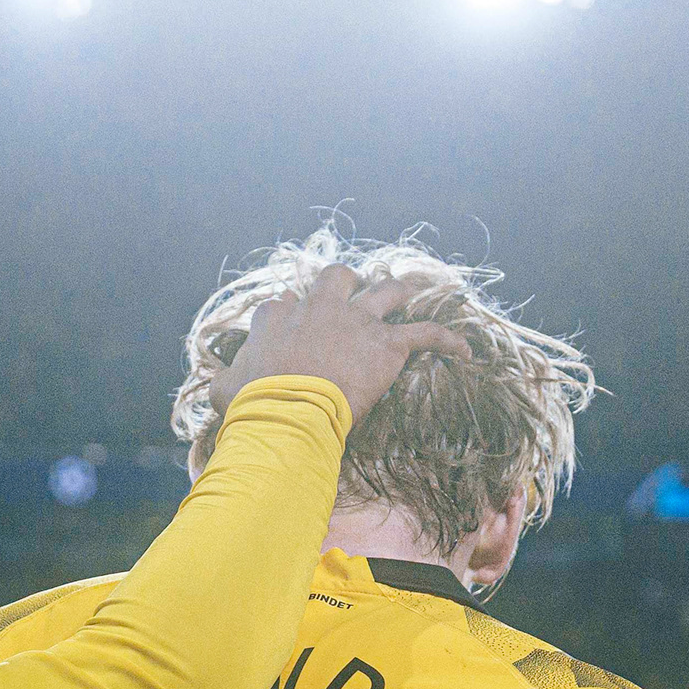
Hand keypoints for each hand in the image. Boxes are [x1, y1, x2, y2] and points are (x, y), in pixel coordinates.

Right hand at [209, 266, 464, 426]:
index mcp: (277, 317)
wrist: (289, 411)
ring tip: (411, 293)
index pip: (283, 307)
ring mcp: (356, 322)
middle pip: (337, 278)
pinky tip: (466, 349)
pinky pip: (427, 334)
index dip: (289, 319)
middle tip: (352, 294)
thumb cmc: (253, 404)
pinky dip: (448, 340)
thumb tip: (223, 381)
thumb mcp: (224, 388)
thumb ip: (228, 376)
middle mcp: (319, 308)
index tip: (290, 333)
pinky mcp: (388, 346)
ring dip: (400, 291)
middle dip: (345, 283)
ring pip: (387, 292)